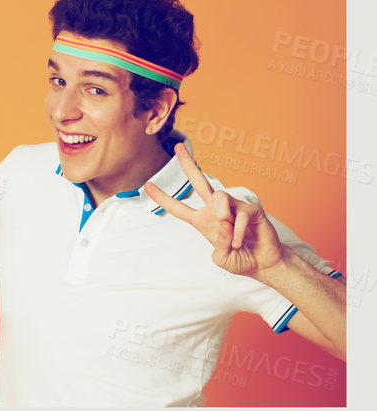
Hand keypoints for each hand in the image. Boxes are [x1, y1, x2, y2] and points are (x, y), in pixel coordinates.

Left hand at [144, 142, 283, 274]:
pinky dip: (238, 231)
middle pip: (200, 182)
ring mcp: (234, 207)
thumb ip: (219, 244)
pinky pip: (240, 214)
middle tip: (179, 147)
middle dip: (188, 164)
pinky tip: (240, 241)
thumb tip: (224, 224)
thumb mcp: (221, 258)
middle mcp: (216, 210)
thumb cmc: (240, 259)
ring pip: (219, 196)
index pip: (179, 208)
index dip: (162, 198)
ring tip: (230, 235)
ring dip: (222, 216)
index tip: (148, 185)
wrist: (263, 264)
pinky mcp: (251, 210)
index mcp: (203, 221)